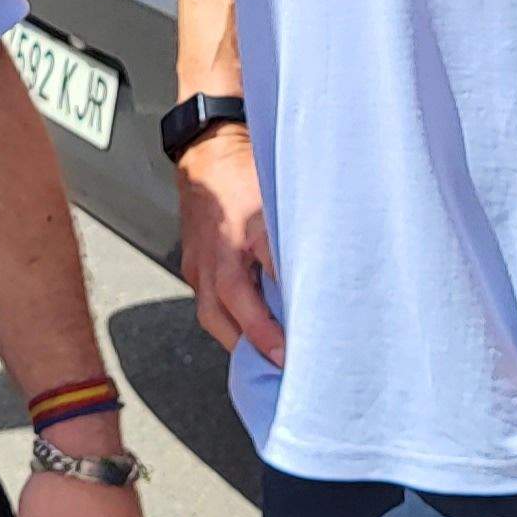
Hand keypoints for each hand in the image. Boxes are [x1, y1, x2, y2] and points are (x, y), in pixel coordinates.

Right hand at [173, 130, 284, 362]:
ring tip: (268, 363)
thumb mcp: (279, 196)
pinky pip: (209, 305)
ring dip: (240, 341)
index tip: (296, 343)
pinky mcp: (193, 267)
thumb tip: (322, 274)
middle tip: (285, 366)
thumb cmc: (246, 170)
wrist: (206, 150)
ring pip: (214, 314)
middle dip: (255, 341)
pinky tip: (251, 336)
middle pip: (227, 311)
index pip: (257, 287)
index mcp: (239, 235)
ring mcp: (199, 263)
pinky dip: (230, 324)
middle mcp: (214, 255)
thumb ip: (295, 234)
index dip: (273, 320)